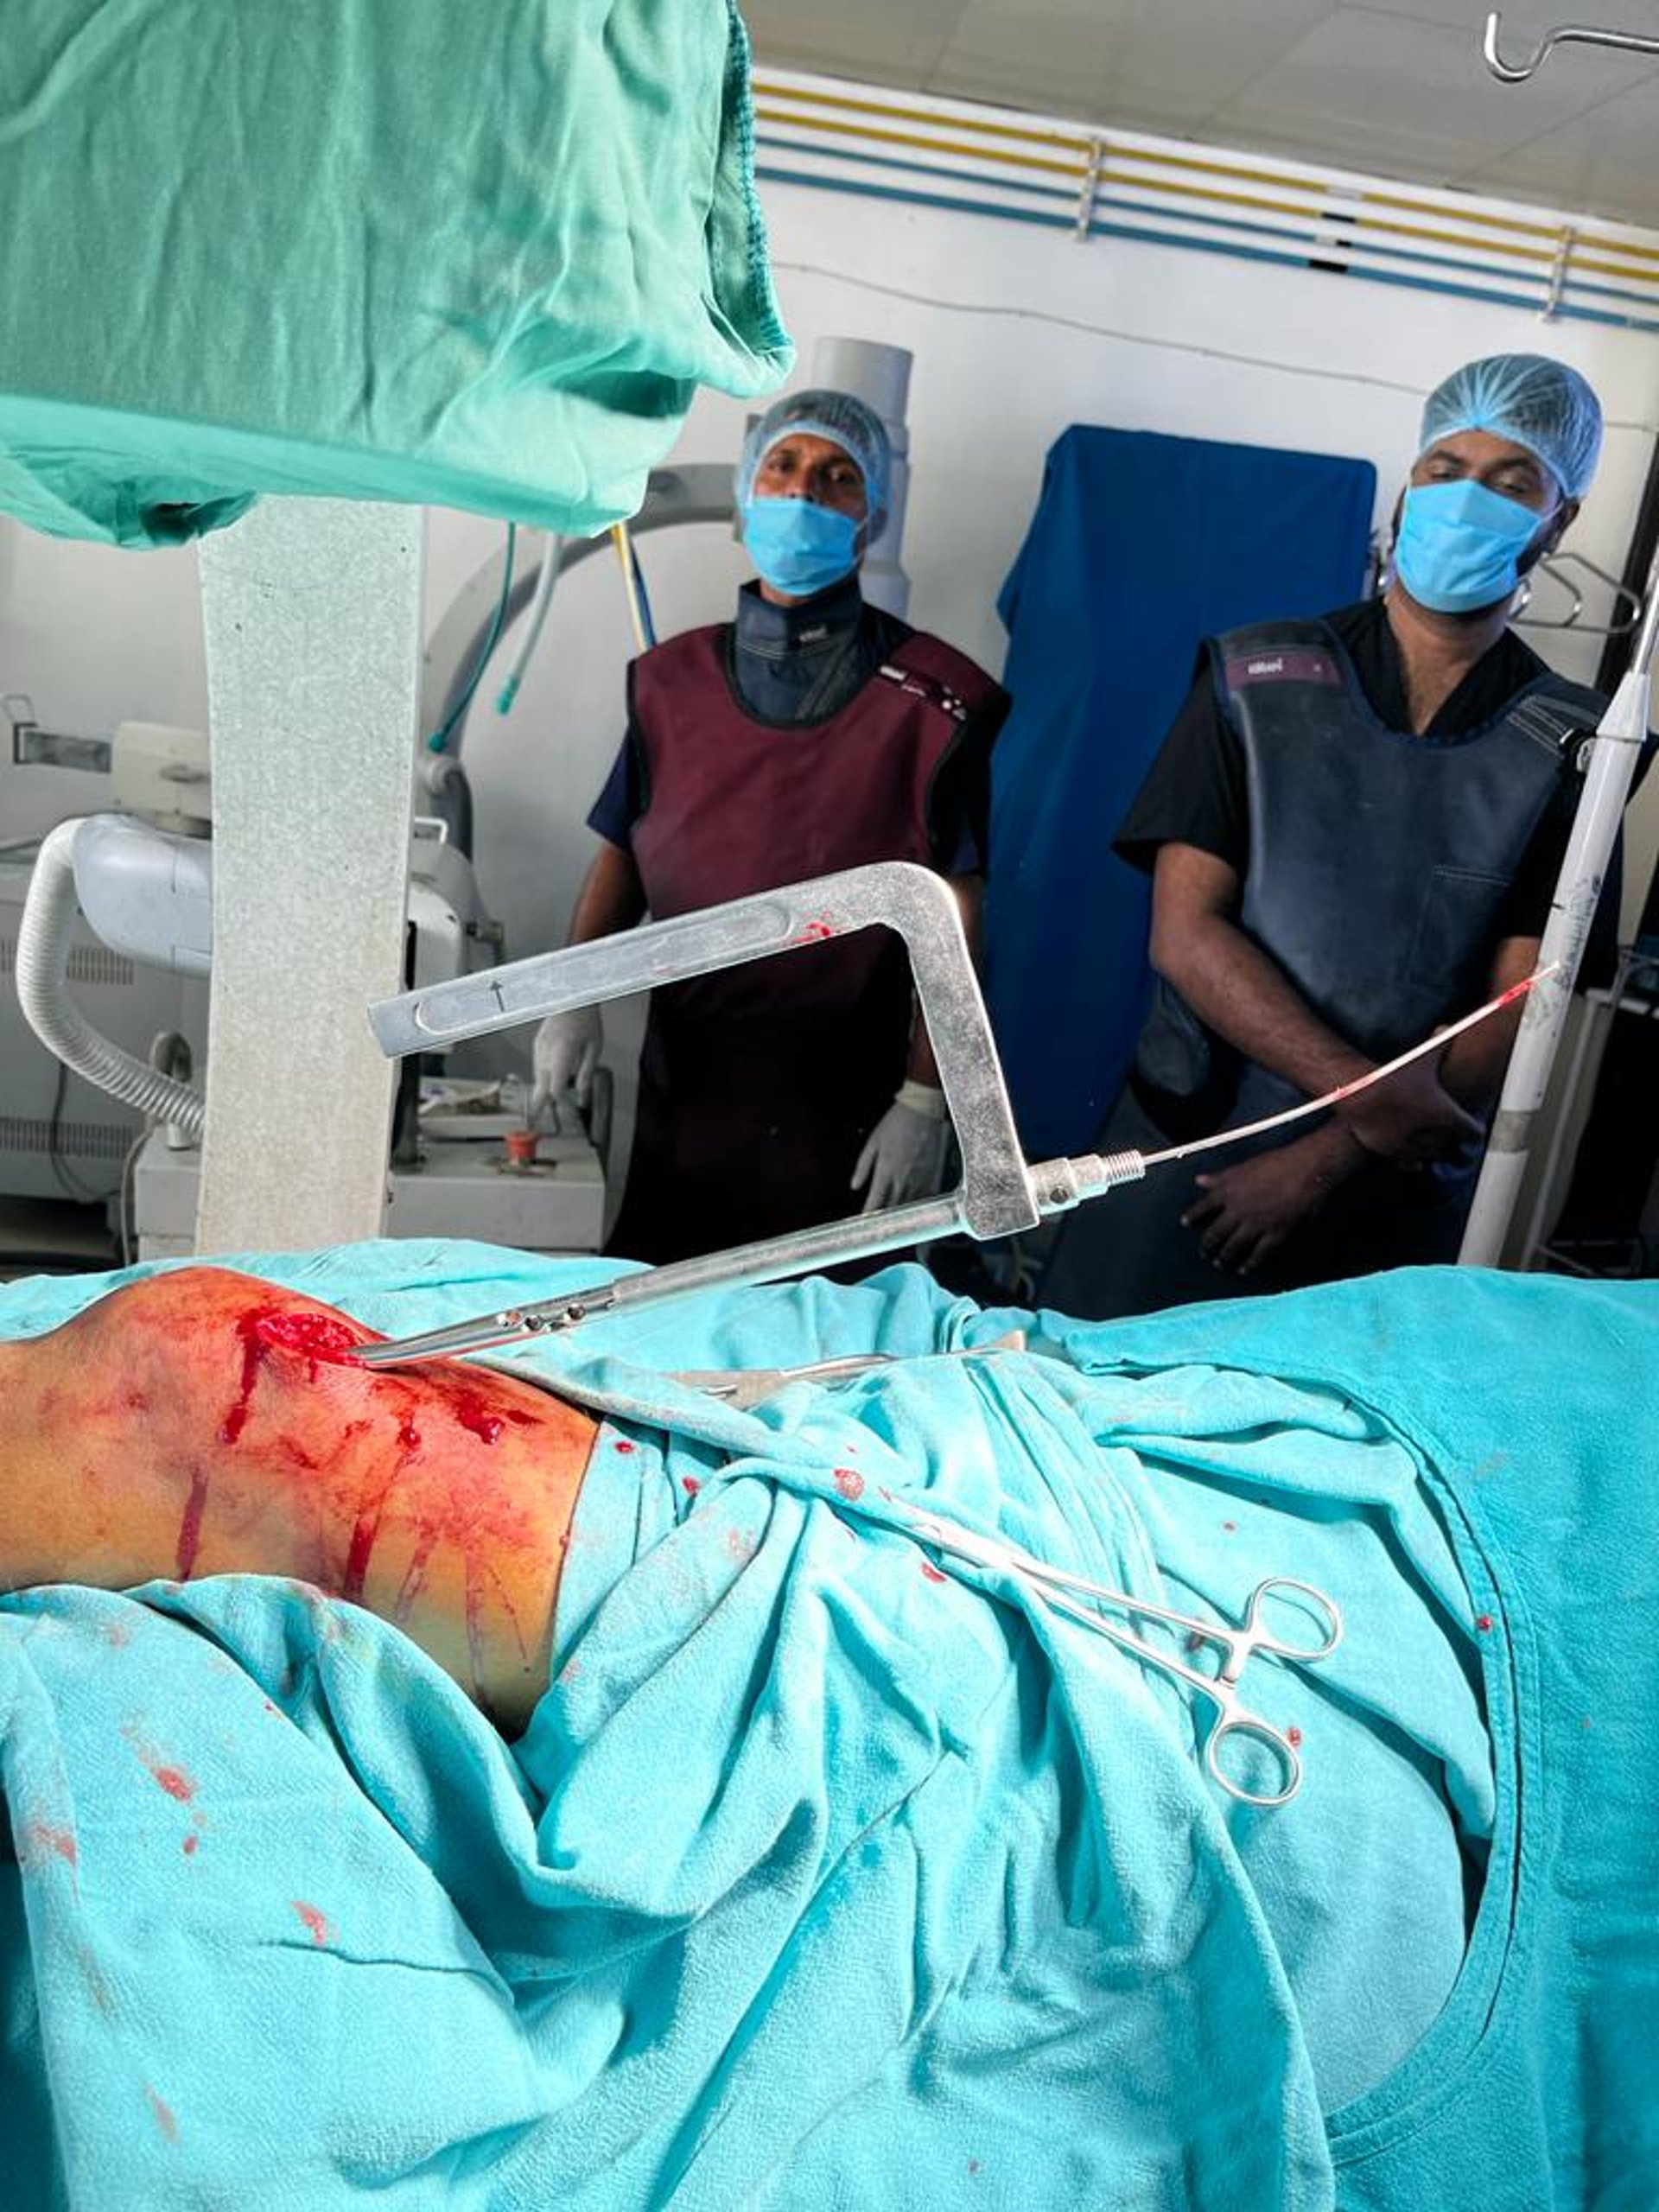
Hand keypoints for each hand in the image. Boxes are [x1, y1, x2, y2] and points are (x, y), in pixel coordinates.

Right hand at [528, 1005, 601, 1126]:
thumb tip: (582, 1095)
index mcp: (563, 1052)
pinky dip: (542, 1075)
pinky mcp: (537, 1043)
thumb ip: (586, 1072)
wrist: (571, 995)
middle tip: (535, 1121)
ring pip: (538, 1075)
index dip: (560, 1099)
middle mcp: (547, 1050)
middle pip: (541, 1083)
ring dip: (541, 1089)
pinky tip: (546, 1082)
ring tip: (539, 1107)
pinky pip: (538, 1065)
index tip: (564, 1108)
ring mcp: (539, 1046)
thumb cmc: (585, 1018)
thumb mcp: (594, 1047)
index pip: (556, 1084)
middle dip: (539, 1102)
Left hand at [850, 1081, 950, 1213]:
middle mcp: (903, 1178)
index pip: (875, 1201)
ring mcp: (919, 1178)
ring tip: (892, 1224)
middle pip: (892, 1208)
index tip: (862, 1224)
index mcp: (886, 1170)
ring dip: (899, 1216)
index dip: (868, 1215)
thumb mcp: (872, 1142)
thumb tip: (854, 1186)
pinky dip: (916, 1206)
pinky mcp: (931, 1174)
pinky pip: (924, 1198)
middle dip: (883, 1220)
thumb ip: (863, 1167)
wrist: (922, 1110)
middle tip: (875, 1228)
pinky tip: (912, 1210)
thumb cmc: (895, 1123)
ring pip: (908, 1205)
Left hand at [1181, 1131, 1358, 1275]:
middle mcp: (1238, 1210)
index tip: (1185, 1224)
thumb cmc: (1278, 1162)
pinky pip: (1259, 1254)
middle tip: (1204, 1252)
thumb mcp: (1245, 1166)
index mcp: (1228, 1191)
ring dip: (1225, 1257)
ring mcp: (1256, 1224)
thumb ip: (1221, 1177)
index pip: (1203, 1207)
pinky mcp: (1275, 1234)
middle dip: (1208, 1245)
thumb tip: (1199, 1181)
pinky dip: (1250, 1264)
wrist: (1308, 1169)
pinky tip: (1244, 1269)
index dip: (1193, 1217)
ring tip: (1219, 1263)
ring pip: (1234, 1246)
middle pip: (1216, 1233)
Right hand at [1334, 1055, 1482, 1163]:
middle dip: (1452, 1140)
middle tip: (1452, 1135)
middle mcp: (1430, 1134)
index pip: (1472, 1132)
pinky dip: (1412, 1159)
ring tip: (1432, 1141)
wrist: (1360, 1089)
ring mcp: (1409, 1145)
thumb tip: (1449, 1026)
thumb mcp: (1420, 1056)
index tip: (1472, 1129)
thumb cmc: (1394, 1072)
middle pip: (1451, 1147)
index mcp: (1444, 1114)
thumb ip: (1439, 1043)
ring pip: (1430, 1156)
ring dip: (1433, 1150)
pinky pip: (1407, 1162)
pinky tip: (1413, 1155)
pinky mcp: (1388, 1151)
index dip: (1474, 1130)